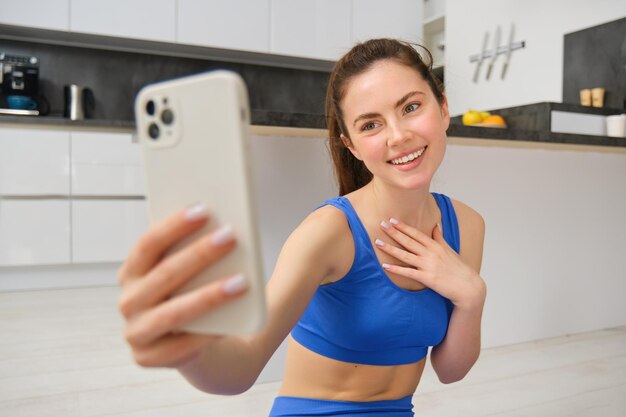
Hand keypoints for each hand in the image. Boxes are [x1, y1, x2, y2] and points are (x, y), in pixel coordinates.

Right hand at [117, 204, 247, 368]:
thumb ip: (194, 251)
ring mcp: (135, 332)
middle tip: (230, 236)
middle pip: (164, 274)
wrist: (195, 344)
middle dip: (199, 254)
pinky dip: (208, 333)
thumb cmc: (193, 295)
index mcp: (132, 272)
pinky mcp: (148, 359)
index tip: (204, 209)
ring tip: (242, 282)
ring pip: (174, 312)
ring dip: (209, 296)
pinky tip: (232, 321)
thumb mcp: (191, 272)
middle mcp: (128, 301)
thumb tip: (222, 225)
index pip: (148, 244)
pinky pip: (181, 346)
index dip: (174, 226)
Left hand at [375, 218, 485, 309]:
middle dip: (394, 232)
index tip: (392, 220)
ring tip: (378, 242)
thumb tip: (435, 226)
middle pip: (408, 241)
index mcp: (436, 246)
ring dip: (390, 248)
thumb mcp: (450, 250)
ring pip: (405, 255)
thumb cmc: (459, 268)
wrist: (469, 287)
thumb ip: (440, 238)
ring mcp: (428, 266)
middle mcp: (431, 254)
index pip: (416, 233)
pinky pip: (408, 273)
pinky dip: (396, 269)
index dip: (403, 227)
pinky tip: (385, 265)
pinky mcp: (427, 278)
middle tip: (381, 224)